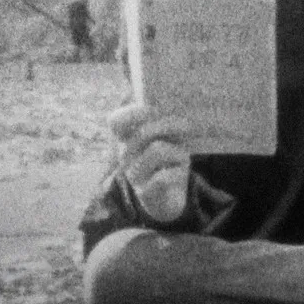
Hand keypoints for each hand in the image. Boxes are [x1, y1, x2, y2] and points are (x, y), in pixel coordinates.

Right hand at [108, 104, 193, 223]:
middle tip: (187, 125)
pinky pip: (164, 176)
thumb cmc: (169, 162)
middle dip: (169, 124)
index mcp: (127, 140)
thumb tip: (181, 103)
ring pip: (158, 150)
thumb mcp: (169, 140)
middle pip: (143, 132)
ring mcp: (133, 175)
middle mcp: (126, 156)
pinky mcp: (145, 192)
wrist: (168, 200)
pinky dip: (177, 171)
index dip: (133, 111)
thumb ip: (168, 122)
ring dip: (178, 151)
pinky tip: (180, 173)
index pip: (116, 121)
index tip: (154, 108)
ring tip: (183, 157)